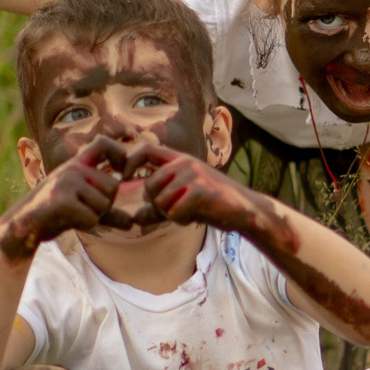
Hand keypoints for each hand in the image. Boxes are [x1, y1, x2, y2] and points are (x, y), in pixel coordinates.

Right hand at [0, 138, 128, 258]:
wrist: (21, 226)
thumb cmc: (53, 216)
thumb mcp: (84, 211)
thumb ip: (108, 214)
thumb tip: (131, 222)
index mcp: (77, 165)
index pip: (103, 144)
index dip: (119, 152)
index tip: (123, 172)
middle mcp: (73, 168)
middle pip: (113, 187)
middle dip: (103, 207)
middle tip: (79, 210)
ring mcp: (66, 181)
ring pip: (104, 204)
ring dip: (92, 217)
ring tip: (70, 214)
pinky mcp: (61, 199)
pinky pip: (91, 217)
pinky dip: (83, 224)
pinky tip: (65, 220)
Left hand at [127, 140, 258, 231]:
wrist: (244, 210)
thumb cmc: (212, 204)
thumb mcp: (183, 201)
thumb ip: (159, 207)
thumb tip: (135, 218)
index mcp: (180, 159)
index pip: (146, 150)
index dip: (130, 162)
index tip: (125, 178)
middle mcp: (185, 163)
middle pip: (149, 185)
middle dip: (157, 204)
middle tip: (174, 210)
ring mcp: (193, 175)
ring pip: (160, 201)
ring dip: (171, 214)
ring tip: (189, 211)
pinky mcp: (200, 191)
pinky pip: (174, 212)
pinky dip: (181, 219)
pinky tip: (195, 216)